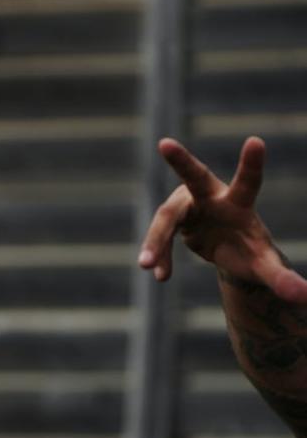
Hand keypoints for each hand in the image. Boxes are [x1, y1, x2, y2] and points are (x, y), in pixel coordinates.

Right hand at [138, 136, 306, 302]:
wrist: (227, 252)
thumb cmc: (250, 251)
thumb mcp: (264, 267)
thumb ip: (281, 279)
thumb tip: (303, 296)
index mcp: (239, 203)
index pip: (248, 182)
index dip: (251, 164)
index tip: (256, 141)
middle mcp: (210, 196)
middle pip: (194, 176)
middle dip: (180, 160)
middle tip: (164, 144)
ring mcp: (188, 204)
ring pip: (167, 218)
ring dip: (157, 242)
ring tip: (147, 266)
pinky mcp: (172, 217)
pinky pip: (159, 235)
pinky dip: (157, 253)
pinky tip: (160, 275)